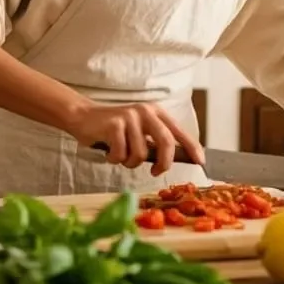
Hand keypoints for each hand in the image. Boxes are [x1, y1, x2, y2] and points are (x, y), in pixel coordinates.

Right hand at [65, 101, 204, 176]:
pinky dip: (114, 159)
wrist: (83, 117)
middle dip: (164, 163)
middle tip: (155, 172)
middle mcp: (145, 112)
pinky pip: (121, 154)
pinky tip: (108, 151)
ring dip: (129, 162)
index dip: (192, 147)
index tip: (200, 161)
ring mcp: (130, 117)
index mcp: (155, 112)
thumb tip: (172, 160)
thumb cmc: (113, 130)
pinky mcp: (114, 124)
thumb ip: (154, 142)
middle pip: (166, 142)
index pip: (179, 131)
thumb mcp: (138, 131)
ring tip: (120, 155)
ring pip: (140, 154)